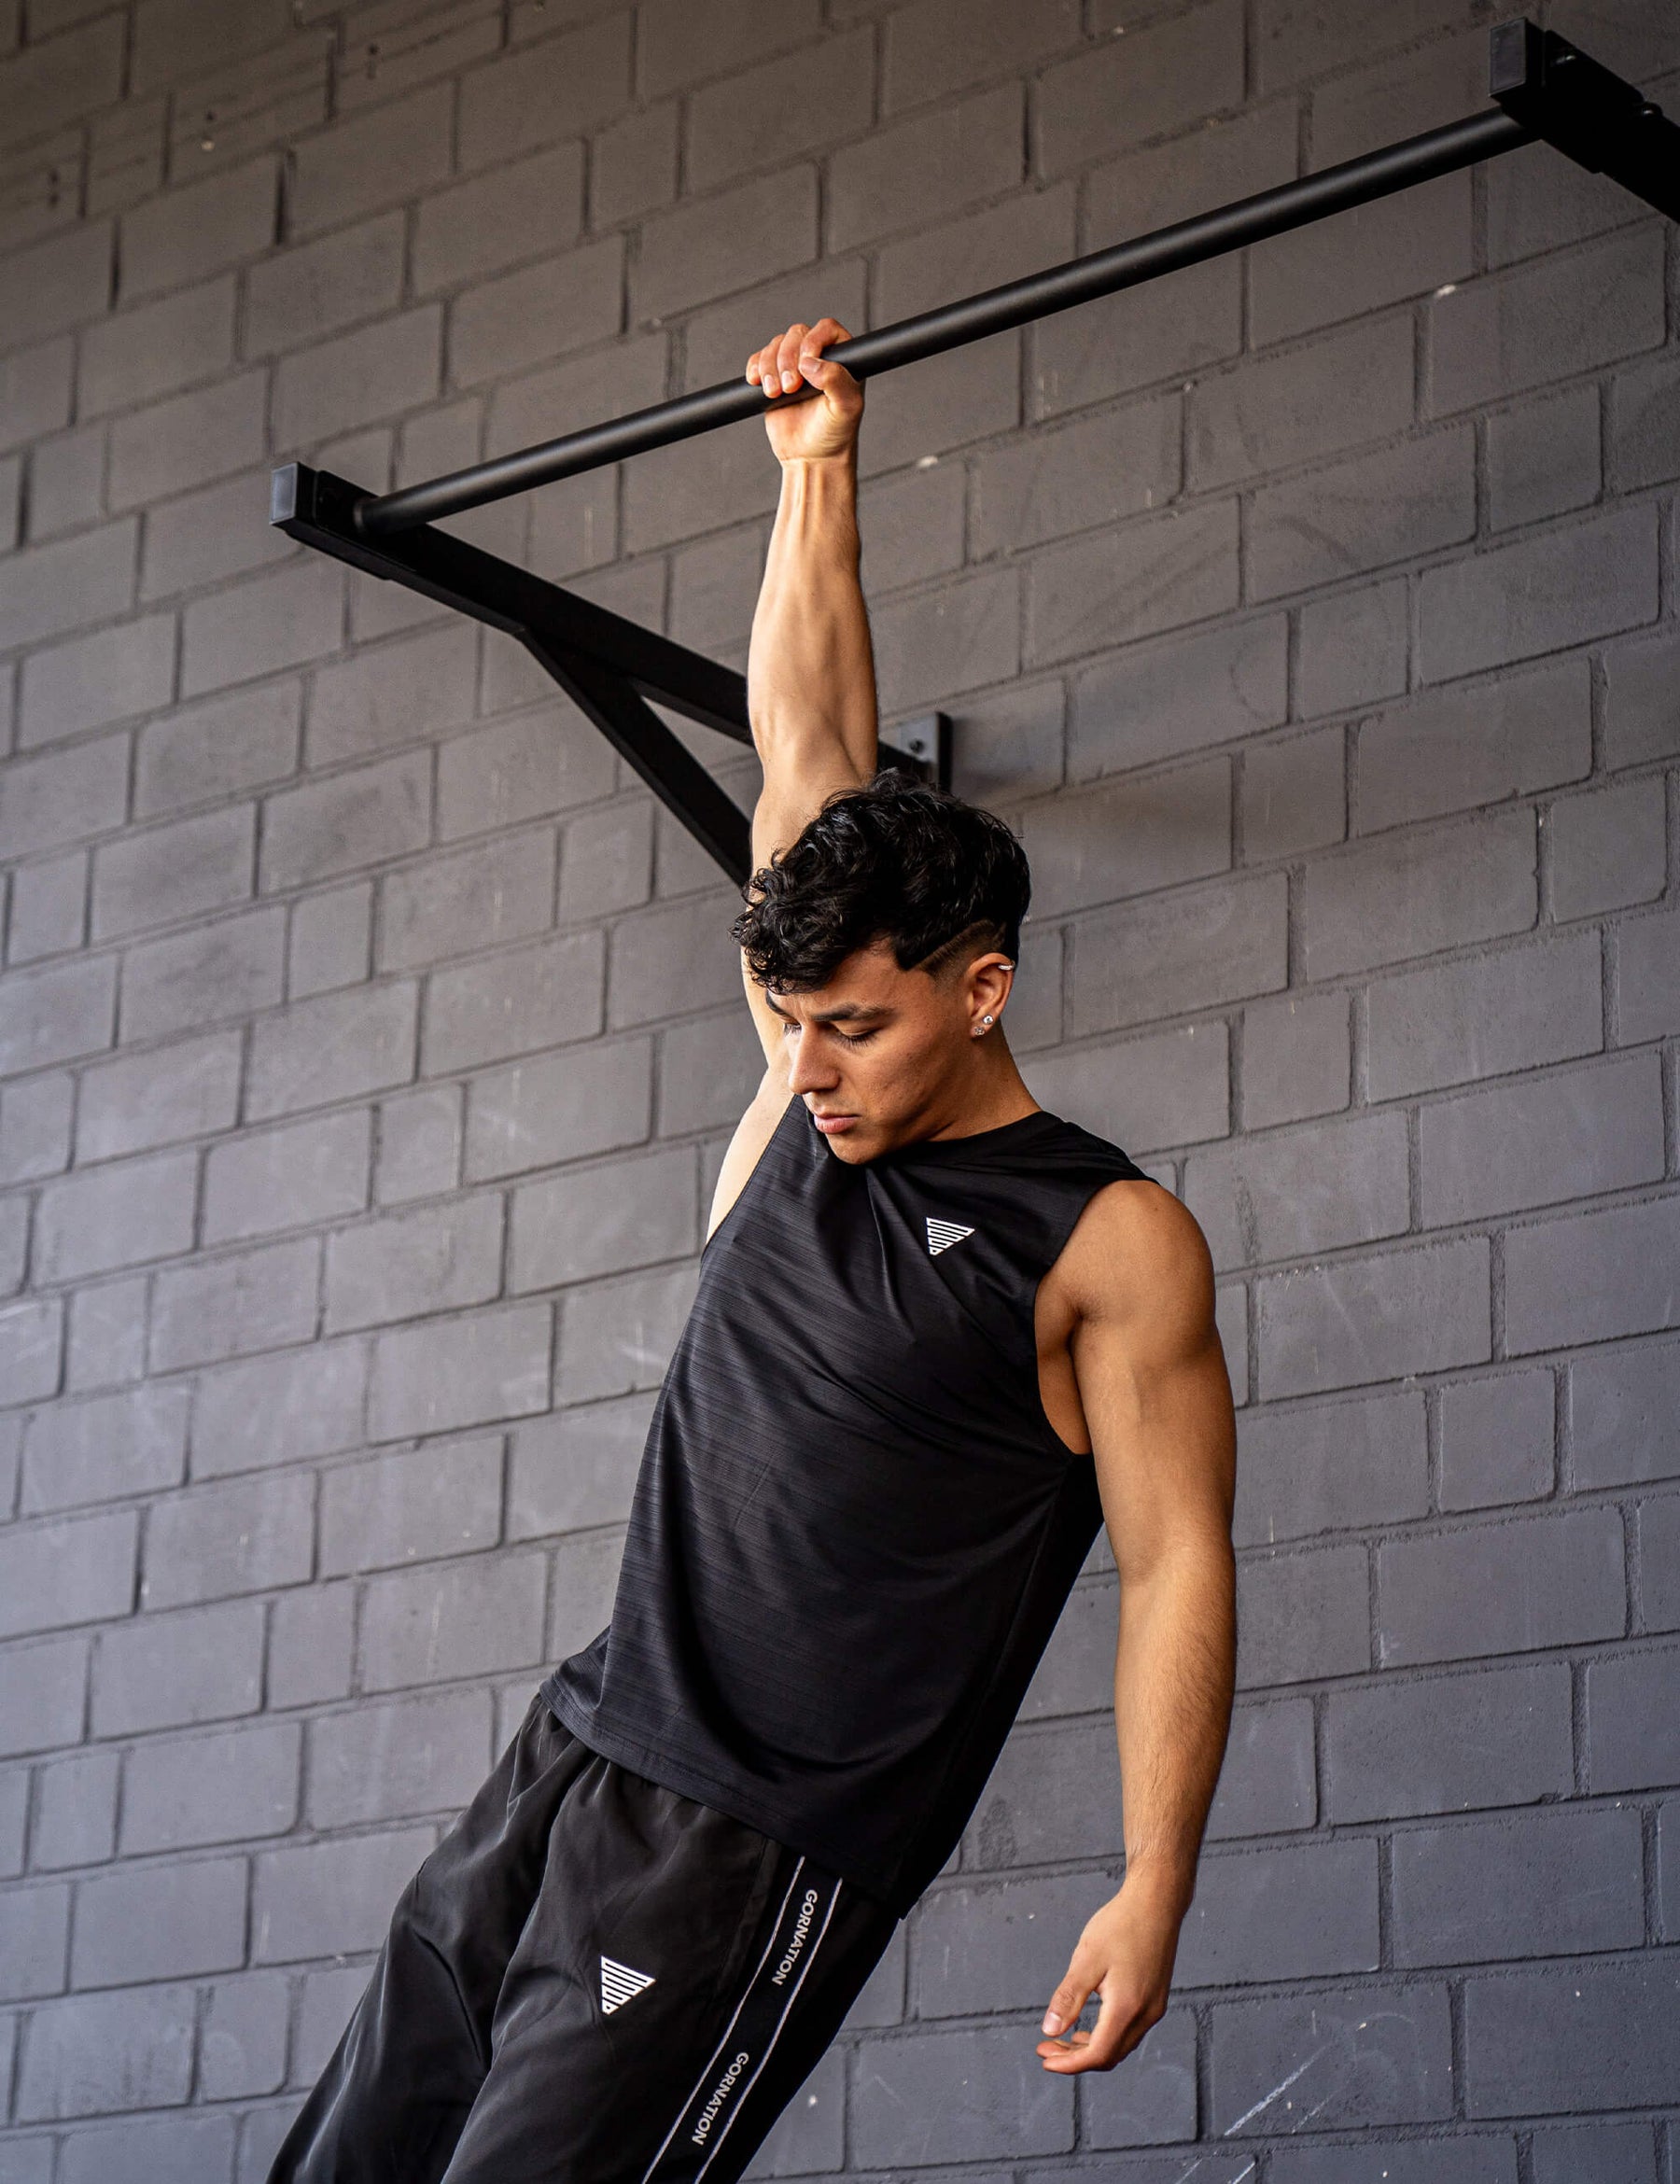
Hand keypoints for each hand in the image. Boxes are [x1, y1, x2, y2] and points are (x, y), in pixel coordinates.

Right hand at [745, 317, 862, 464]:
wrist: (811, 456)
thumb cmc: (834, 434)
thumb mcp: (846, 408)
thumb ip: (836, 381)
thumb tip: (810, 363)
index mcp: (842, 358)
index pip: (826, 329)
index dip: (813, 340)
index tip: (806, 363)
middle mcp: (817, 357)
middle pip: (796, 334)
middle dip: (788, 359)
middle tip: (791, 388)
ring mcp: (794, 365)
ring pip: (775, 345)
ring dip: (770, 367)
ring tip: (775, 394)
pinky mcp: (773, 376)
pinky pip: (759, 359)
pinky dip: (755, 368)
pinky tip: (758, 384)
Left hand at [1035, 1876, 1182, 2072]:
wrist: (1157, 1901)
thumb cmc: (1121, 1924)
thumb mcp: (1087, 1958)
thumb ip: (1069, 1997)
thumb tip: (1049, 2031)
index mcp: (1127, 2007)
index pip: (1097, 2054)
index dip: (1068, 2063)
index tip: (1043, 2058)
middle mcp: (1146, 2015)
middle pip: (1109, 2055)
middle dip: (1075, 2058)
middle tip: (1045, 2049)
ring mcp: (1154, 2008)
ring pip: (1119, 2046)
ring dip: (1090, 2049)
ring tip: (1061, 2040)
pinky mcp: (1155, 1999)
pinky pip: (1128, 2032)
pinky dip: (1105, 2036)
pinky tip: (1086, 2026)